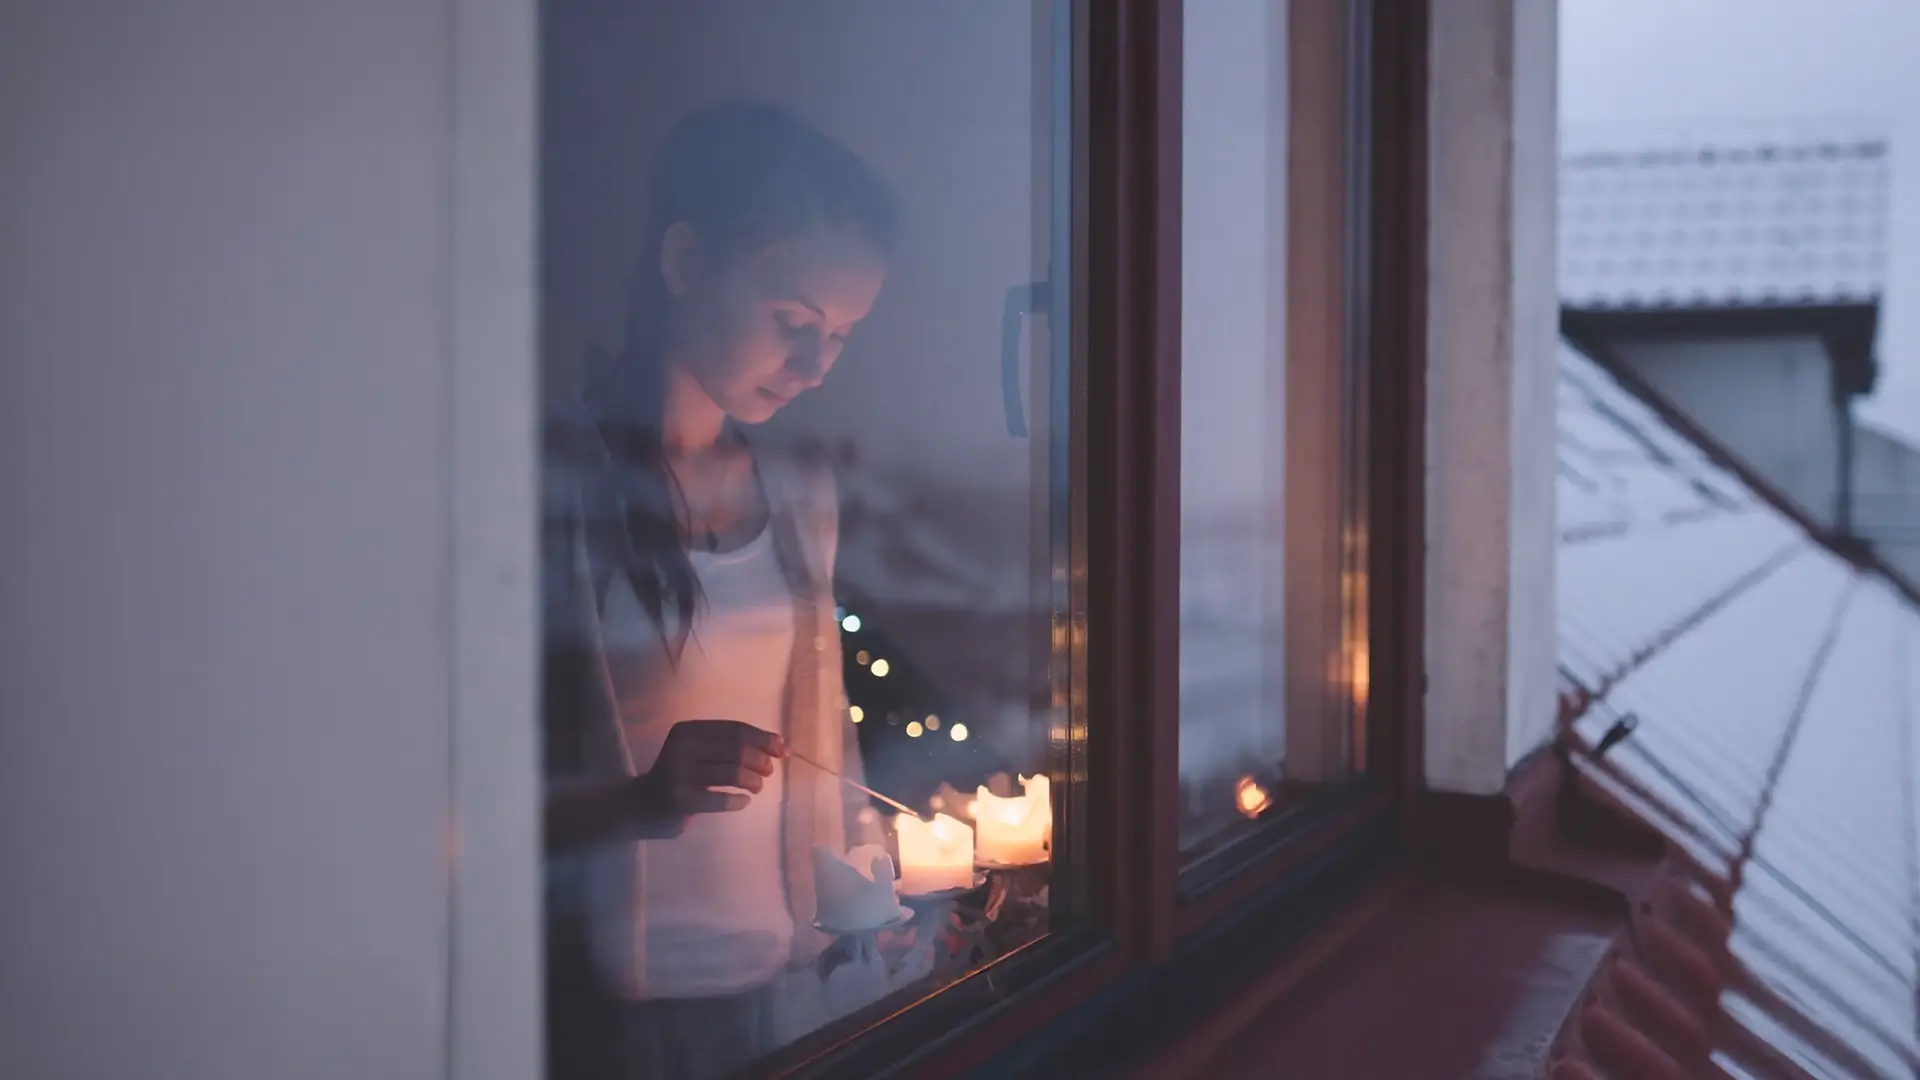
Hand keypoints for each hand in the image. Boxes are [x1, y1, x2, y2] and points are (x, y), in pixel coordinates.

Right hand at [631, 720, 785, 824]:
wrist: (636, 806)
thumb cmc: (677, 777)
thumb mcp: (696, 752)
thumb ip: (729, 746)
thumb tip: (779, 745)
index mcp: (687, 730)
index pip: (734, 729)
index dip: (763, 738)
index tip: (782, 749)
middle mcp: (681, 747)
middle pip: (737, 749)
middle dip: (761, 760)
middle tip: (768, 772)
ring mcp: (678, 774)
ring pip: (733, 773)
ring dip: (753, 781)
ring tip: (756, 787)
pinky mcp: (680, 800)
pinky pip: (722, 799)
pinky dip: (739, 800)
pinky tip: (743, 801)